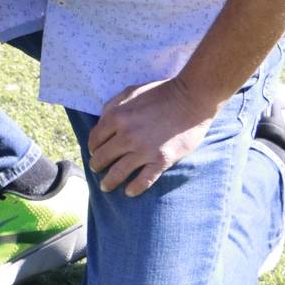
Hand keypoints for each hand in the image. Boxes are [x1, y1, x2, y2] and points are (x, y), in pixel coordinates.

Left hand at [87, 77, 216, 196]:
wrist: (192, 98)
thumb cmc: (161, 92)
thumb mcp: (130, 91)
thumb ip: (112, 105)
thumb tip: (101, 121)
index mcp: (116, 117)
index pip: (95, 139)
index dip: (92, 148)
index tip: (94, 153)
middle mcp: (126, 135)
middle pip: (102, 157)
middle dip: (96, 166)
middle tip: (97, 170)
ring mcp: (144, 149)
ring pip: (118, 172)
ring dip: (109, 181)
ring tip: (106, 186)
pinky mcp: (161, 160)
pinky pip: (143, 180)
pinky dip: (134, 188)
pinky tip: (129, 192)